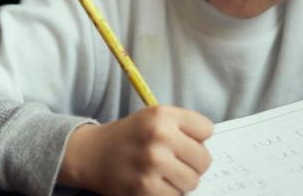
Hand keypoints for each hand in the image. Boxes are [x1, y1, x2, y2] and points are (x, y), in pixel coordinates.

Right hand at [61, 106, 213, 194]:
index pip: (207, 130)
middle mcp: (158, 136)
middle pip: (204, 159)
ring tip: (162, 173)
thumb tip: (210, 150)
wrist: (91, 154)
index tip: (182, 141)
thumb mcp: (152, 117)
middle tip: (173, 161)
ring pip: (193, 181)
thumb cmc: (129, 136)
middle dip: (192, 163)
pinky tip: (153, 183)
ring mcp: (152, 164)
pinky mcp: (146, 189)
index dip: (196, 138)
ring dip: (181, 181)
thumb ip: (182, 127)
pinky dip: (167, 194)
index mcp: (162, 115)